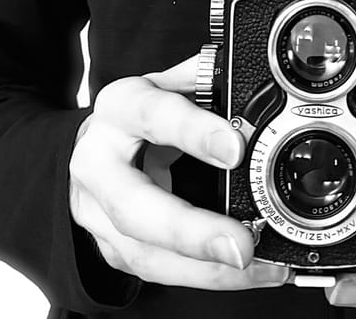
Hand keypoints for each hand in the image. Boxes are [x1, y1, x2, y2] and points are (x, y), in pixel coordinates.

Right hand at [69, 56, 288, 288]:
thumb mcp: (170, 83)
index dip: (192, 131)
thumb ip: (207, 79)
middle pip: (133, 206)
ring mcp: (97, 212)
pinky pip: (157, 271)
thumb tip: (259, 85)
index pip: (151, 114)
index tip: (235, 148)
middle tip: (242, 243)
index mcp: (119, 108)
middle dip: (190, 230)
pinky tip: (246, 275)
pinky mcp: (110, 247)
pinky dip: (205, 277)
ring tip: (257, 267)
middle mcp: (98, 162)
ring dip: (204, 269)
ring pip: (143, 252)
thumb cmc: (144, 113)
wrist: (96, 146)